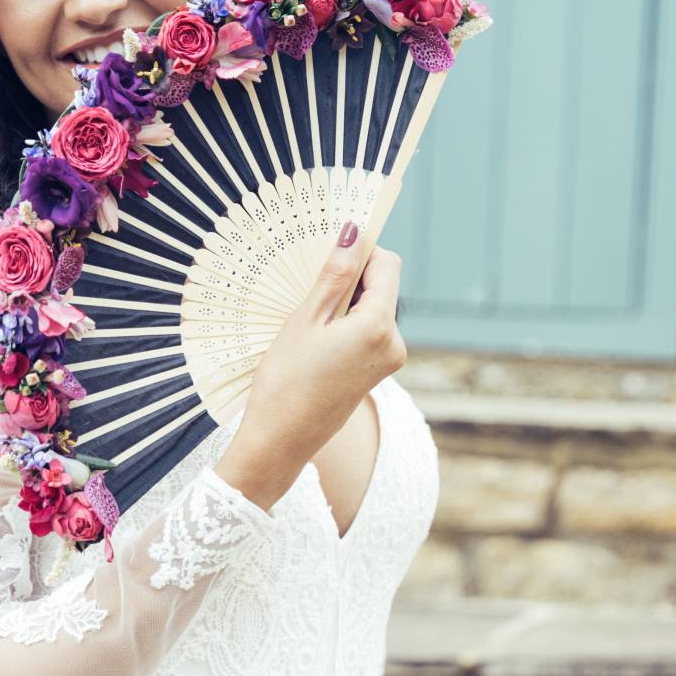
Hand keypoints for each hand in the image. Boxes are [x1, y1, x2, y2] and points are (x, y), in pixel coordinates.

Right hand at [216, 221, 404, 507]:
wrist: (280, 442)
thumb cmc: (286, 382)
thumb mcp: (305, 320)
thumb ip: (335, 275)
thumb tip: (355, 233)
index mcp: (379, 327)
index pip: (387, 265)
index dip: (361, 252)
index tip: (329, 253)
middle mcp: (395, 343)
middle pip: (383, 286)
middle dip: (351, 278)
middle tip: (309, 290)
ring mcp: (389, 360)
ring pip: (375, 307)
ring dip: (346, 302)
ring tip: (309, 320)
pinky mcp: (378, 372)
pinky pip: (370, 330)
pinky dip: (347, 323)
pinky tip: (316, 338)